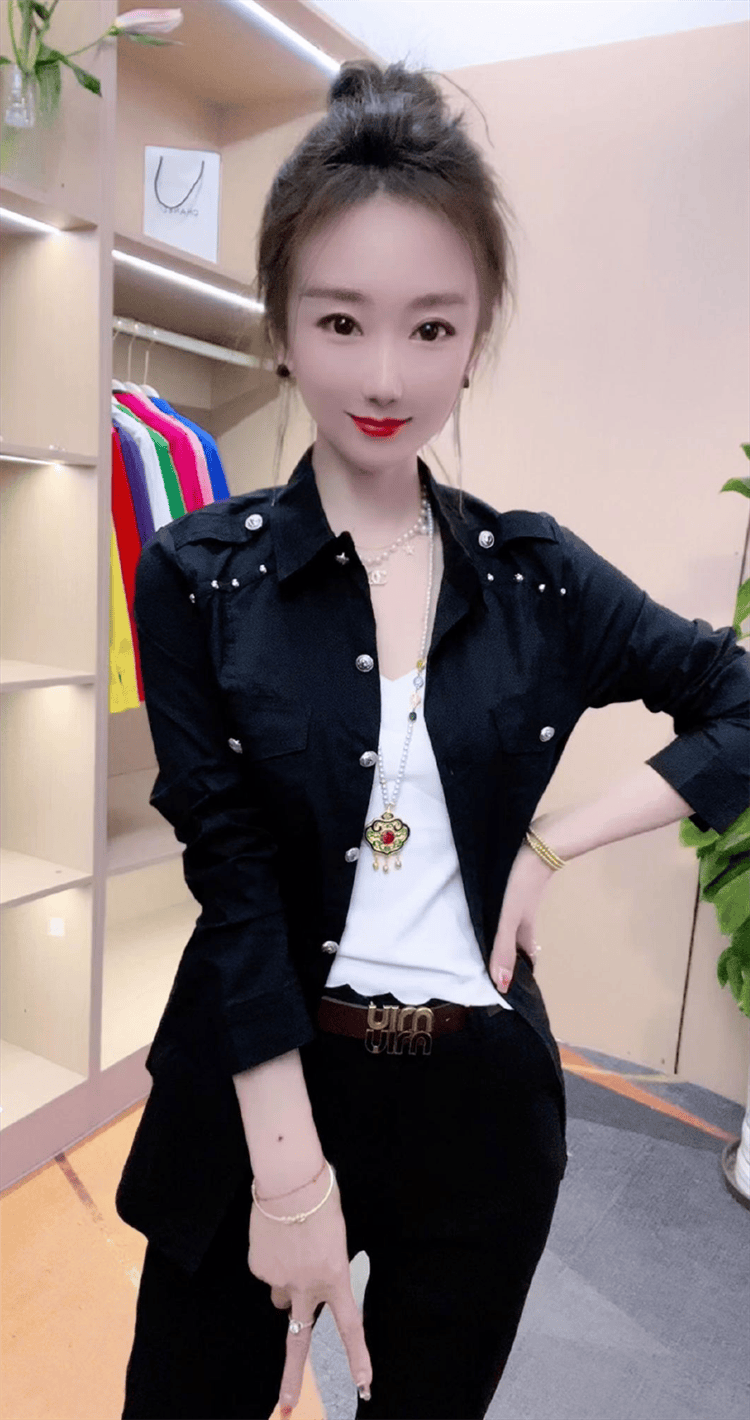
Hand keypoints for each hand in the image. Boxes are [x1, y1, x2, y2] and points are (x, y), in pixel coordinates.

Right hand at [248, 1170, 371, 1414]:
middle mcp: (307, 1286)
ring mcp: (279, 1280)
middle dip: (291, 1377)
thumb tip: (295, 1288)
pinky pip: (266, 1272)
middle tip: (285, 1407)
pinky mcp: (259, 1268)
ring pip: (280, 1296)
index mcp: (335, 1276)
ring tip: (291, 1249)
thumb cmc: (321, 1200)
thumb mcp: (335, 1237)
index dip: (358, 1358)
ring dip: (285, 1283)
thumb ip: (323, 1268)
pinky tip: (275, 1236)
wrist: (289, 1180)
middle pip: (297, 1340)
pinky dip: (271, 1259)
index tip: (365, 1386)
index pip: (350, 1326)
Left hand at [488, 835, 555, 993]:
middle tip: (493, 960)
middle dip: (508, 949)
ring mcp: (519, 895)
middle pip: (517, 937)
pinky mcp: (514, 878)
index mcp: (523, 926)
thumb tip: (502, 985)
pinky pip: (505, 899)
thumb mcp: (509, 918)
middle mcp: (522, 913)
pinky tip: (487, 901)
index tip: (512, 982)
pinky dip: (497, 907)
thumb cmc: (521, 883)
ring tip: (483, 934)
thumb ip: (503, 947)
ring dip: (501, 928)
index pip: (525, 954)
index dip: (520, 969)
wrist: (539, 842)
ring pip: (511, 918)